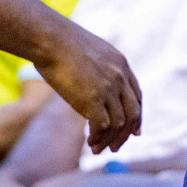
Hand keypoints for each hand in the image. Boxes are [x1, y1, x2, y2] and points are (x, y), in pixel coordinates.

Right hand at [32, 22, 141, 155]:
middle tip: (115, 147)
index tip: (134, 131)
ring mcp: (108, 88)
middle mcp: (119, 76)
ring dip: (109, 140)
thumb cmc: (60, 43)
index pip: (137, 96)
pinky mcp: (93, 99)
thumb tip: (92, 87)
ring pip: (118, 124)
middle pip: (133, 113)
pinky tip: (90, 142)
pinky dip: (98, 138)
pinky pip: (103, 127)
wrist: (49, 38)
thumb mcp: (90, 52)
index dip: (137, 116)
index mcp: (121, 63)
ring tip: (96, 148)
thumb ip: (99, 70)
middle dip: (126, 134)